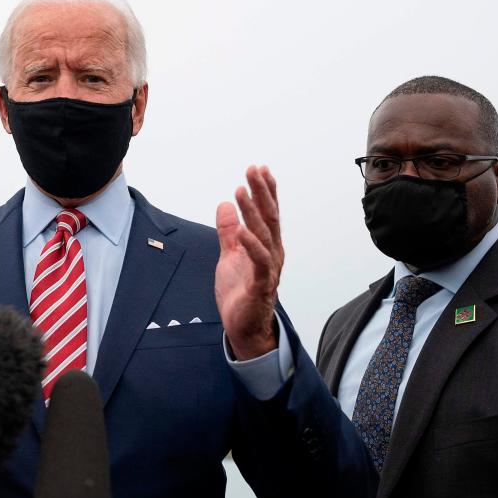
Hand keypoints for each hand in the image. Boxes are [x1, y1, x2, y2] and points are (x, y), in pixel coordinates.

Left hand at [215, 166, 283, 360]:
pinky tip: (242, 230)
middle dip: (262, 192)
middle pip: (269, 218)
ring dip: (253, 212)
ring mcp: (268, 269)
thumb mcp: (229, 255)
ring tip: (242, 191)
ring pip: (264, 235)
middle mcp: (272, 254)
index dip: (264, 191)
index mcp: (266, 246)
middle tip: (254, 170)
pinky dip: (251, 245)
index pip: (267, 213)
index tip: (258, 169)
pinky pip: (259, 262)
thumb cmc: (240, 292)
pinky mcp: (260, 285)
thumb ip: (228, 231)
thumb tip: (225, 205)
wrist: (244, 327)